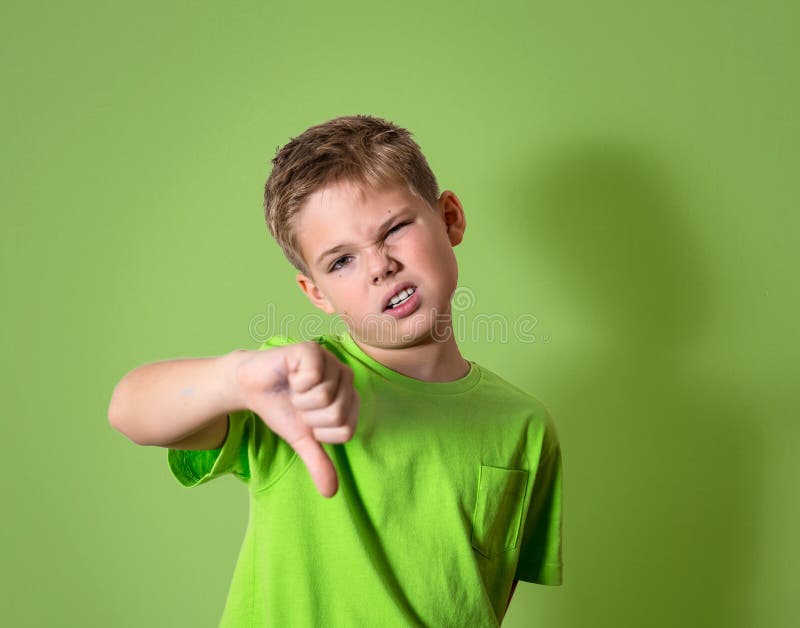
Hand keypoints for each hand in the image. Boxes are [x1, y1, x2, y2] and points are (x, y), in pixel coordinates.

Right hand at [234, 342, 359, 497]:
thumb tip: (331, 493)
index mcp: (349, 396)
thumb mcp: (301, 439)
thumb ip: (318, 462)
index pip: (346, 430)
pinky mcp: (312, 349)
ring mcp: (330, 360)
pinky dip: (295, 383)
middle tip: (297, 403)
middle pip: (336, 414)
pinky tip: (290, 374)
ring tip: (293, 389)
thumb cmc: (281, 408)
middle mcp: (345, 375)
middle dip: (309, 416)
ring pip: (325, 397)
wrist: (250, 387)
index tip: (307, 420)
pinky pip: (313, 377)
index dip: (320, 432)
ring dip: (300, 400)